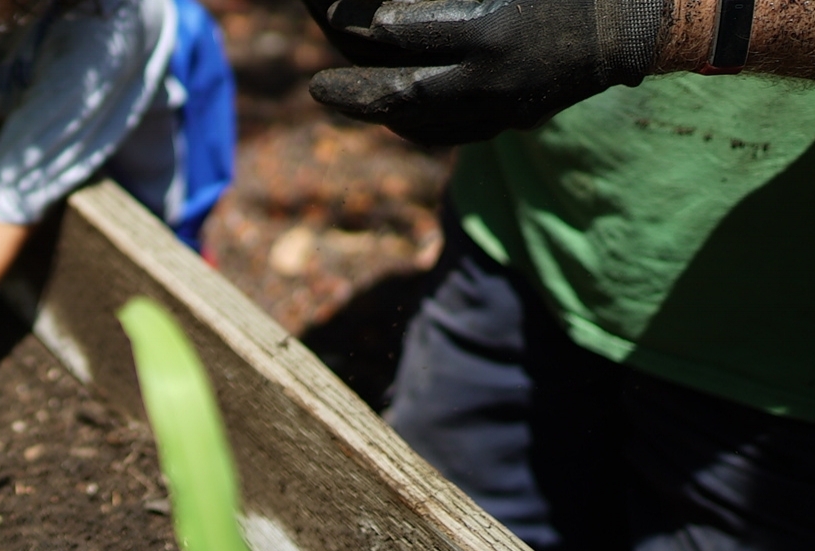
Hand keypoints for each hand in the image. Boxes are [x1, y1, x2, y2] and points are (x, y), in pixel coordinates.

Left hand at [307, 0, 665, 144]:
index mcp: (489, 29)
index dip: (357, 26)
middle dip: (351, 92)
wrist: (637, 24)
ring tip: (342, 103)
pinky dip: (417, 129)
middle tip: (314, 89)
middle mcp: (491, 76)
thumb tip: (385, 12)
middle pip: (399, 94)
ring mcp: (504, 105)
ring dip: (376, 115)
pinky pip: (454, 136)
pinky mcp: (516, 119)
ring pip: (421, 123)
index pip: (395, 33)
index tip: (333, 20)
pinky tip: (394, 121)